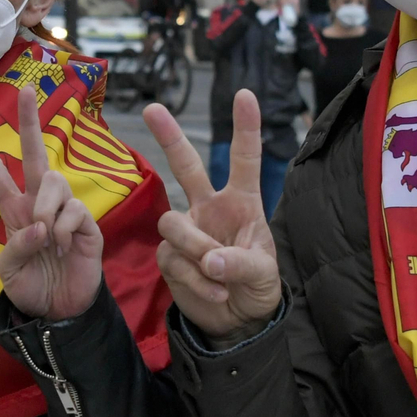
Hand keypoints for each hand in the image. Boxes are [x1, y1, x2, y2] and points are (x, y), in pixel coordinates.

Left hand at [0, 84, 102, 320]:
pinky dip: (64, 230)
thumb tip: (37, 226)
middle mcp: (39, 204)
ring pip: (55, 183)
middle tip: (26, 90)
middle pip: (35, 155)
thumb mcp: (8, 272)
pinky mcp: (87, 225)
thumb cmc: (31, 288)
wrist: (59, 312)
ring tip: (48, 239)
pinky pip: (73, 211)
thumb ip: (14, 248)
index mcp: (15, 211)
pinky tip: (65, 248)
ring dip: (47, 209)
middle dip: (30, 122)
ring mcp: (65, 212)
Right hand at [143, 89, 280, 339]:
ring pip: (172, 223)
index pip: (243, 160)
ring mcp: (187, 231)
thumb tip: (209, 259)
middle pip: (186, 166)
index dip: (245, 127)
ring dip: (195, 249)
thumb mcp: (263, 274)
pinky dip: (195, 280)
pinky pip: (171, 259)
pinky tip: (214, 292)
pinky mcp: (169, 256)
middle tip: (153, 107)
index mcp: (242, 202)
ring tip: (217, 273)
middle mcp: (210, 209)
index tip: (245, 95)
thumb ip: (240, 263)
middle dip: (169, 137)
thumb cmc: (258, 286)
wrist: (238, 321)